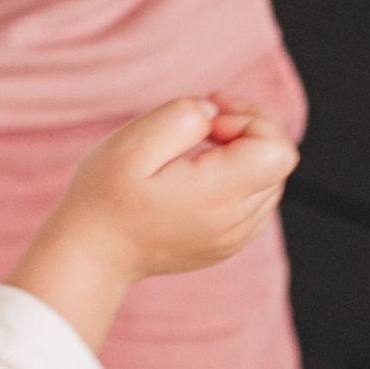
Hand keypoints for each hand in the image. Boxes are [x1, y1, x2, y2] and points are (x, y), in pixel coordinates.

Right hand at [11, 96, 299, 351]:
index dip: (250, 120)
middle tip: (202, 121)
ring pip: (268, 181)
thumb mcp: (132, 143)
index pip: (278, 150)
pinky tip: (196, 174)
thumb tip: (214, 114)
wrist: (91, 254)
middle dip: (246, 130)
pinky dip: (235, 179)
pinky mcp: (226, 243)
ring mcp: (234, 237)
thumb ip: (182, 116)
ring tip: (195, 147)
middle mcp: (236, 221)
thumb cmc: (104, 196)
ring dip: (242, 154)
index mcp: (218, 194)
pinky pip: (253, 201)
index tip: (209, 120)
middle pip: (277, 162)